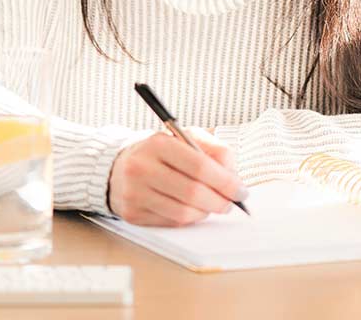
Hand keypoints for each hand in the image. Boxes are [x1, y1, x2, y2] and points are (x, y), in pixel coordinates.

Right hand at [108, 127, 247, 226]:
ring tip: (212, 205)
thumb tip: (233, 176)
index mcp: (158, 143)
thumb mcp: (186, 138)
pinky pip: (171, 222)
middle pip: (193, 192)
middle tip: (231, 202)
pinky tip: (193, 209)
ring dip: (206, 212)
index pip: (199, 166)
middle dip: (220, 201)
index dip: (226, 181)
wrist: (119, 167)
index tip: (241, 190)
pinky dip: (189, 218)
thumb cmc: (161, 153)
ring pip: (183, 212)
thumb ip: (214, 149)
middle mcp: (142, 167)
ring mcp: (135, 193)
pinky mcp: (132, 213)